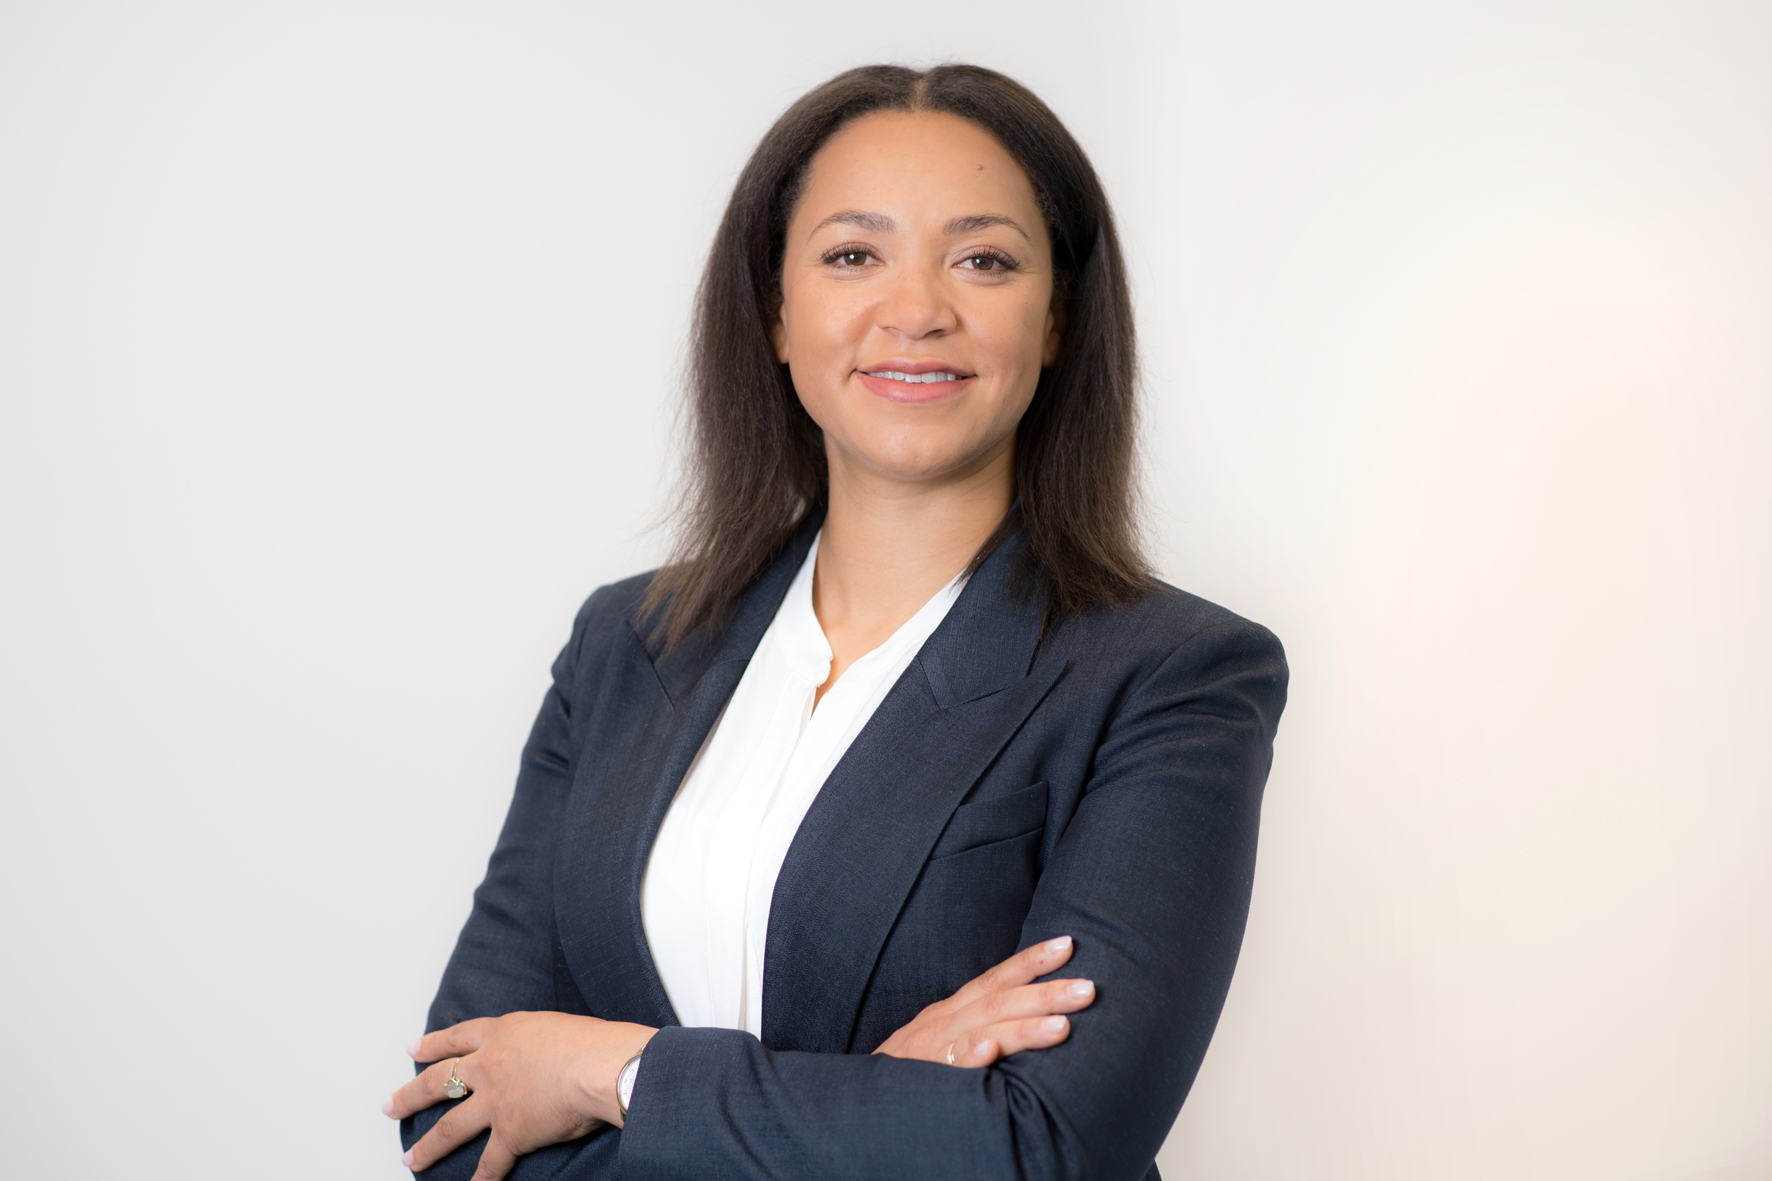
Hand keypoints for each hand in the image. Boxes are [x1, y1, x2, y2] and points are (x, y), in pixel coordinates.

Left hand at [384, 1012, 655, 1179]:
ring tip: (410, 1159)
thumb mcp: (555, 1026)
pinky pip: (490, 1164)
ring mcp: (495, 1101)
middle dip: (409, 1096)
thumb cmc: (592, 1042)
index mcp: (502, 1034)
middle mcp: (490, 1065)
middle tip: (390, 1106)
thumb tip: (542, 1053)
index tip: (413, 1049)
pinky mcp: (510, 1133)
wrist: (601, 1066)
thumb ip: (536, 1042)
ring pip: (450, 1128)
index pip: (457, 1037)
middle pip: (438, 1081)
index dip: (432, 1045)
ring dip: (427, 1147)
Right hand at [872, 935, 1094, 1067]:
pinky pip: (946, 1069)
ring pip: (981, 1032)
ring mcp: (931, 1050)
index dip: (1031, 961)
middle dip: (1045, 993)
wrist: (859, 1098)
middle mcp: (943, 1023)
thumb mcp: (944, 1036)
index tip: (1068, 944)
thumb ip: (980, 1023)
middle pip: (999, 1001)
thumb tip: (1037, 1014)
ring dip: (1022, 1028)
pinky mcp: (920, 1081)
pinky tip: (989, 1052)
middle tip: (1088, 989)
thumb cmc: (913, 1067)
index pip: (996, 978)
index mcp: (952, 1010)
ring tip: (1062, 1026)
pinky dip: (967, 1058)